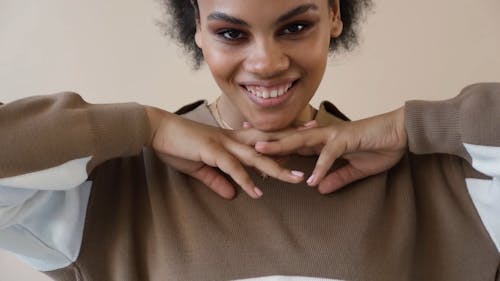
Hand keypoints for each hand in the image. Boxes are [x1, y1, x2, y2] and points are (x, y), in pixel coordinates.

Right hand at [145, 106, 303, 198]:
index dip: (284, 135)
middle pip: (269, 141)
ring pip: (256, 156)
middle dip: (293, 140)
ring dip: (276, 169)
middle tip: (318, 138)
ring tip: (295, 179)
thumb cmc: (179, 145)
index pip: (264, 136)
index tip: (304, 132)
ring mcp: (223, 143)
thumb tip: (234, 195)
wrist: (157, 130)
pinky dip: (245, 180)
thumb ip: (218, 181)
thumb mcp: (201, 167)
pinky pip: (232, 168)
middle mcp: (232, 139)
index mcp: (231, 139)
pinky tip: (257, 192)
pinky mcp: (211, 151)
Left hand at [254, 107, 407, 193]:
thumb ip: (336, 177)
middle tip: (242, 140)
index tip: (252, 145)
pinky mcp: (348, 140)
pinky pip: (330, 155)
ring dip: (281, 146)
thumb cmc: (378, 146)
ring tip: (261, 153)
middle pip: (288, 137)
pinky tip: (310, 181)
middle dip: (265, 139)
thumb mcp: (355, 168)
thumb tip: (318, 188)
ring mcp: (334, 135)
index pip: (293, 142)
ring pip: (301, 140)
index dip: (273, 143)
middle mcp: (323, 134)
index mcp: (322, 140)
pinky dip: (320, 167)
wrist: (401, 133)